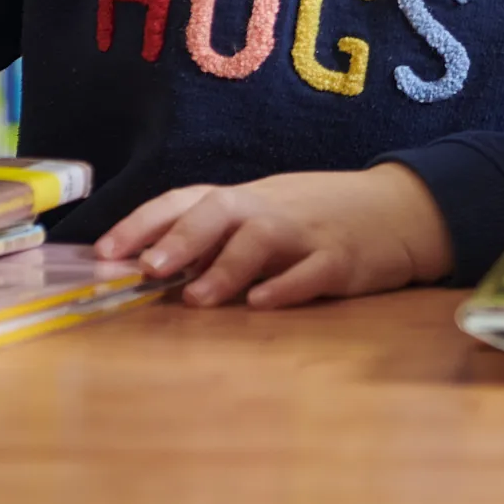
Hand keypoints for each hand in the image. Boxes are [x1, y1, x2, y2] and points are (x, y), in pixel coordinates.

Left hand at [93, 163, 452, 308]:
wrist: (400, 209)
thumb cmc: (320, 218)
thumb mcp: (267, 216)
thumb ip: (217, 241)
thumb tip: (151, 272)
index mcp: (247, 199)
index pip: (186, 200)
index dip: (143, 223)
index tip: (104, 252)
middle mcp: (271, 208)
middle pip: (219, 211)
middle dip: (180, 239)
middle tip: (147, 269)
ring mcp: (307, 232)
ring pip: (261, 239)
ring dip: (226, 267)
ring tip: (197, 298)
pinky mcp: (343, 259)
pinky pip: (312, 270)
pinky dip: (286, 286)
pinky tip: (263, 303)